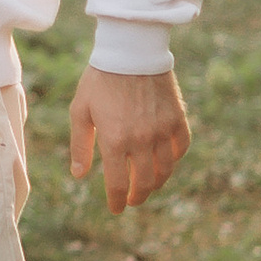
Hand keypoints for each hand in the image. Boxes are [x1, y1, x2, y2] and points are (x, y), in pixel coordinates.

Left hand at [68, 67, 191, 213]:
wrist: (130, 52)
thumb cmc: (99, 80)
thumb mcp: (80, 111)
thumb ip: (80, 146)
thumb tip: (80, 176)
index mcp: (114, 140)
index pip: (119, 184)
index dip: (118, 201)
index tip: (117, 209)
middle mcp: (141, 140)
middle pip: (144, 182)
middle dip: (138, 196)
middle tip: (133, 200)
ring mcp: (162, 130)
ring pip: (165, 169)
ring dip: (157, 182)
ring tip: (148, 185)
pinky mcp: (177, 118)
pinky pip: (180, 147)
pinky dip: (174, 159)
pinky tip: (165, 162)